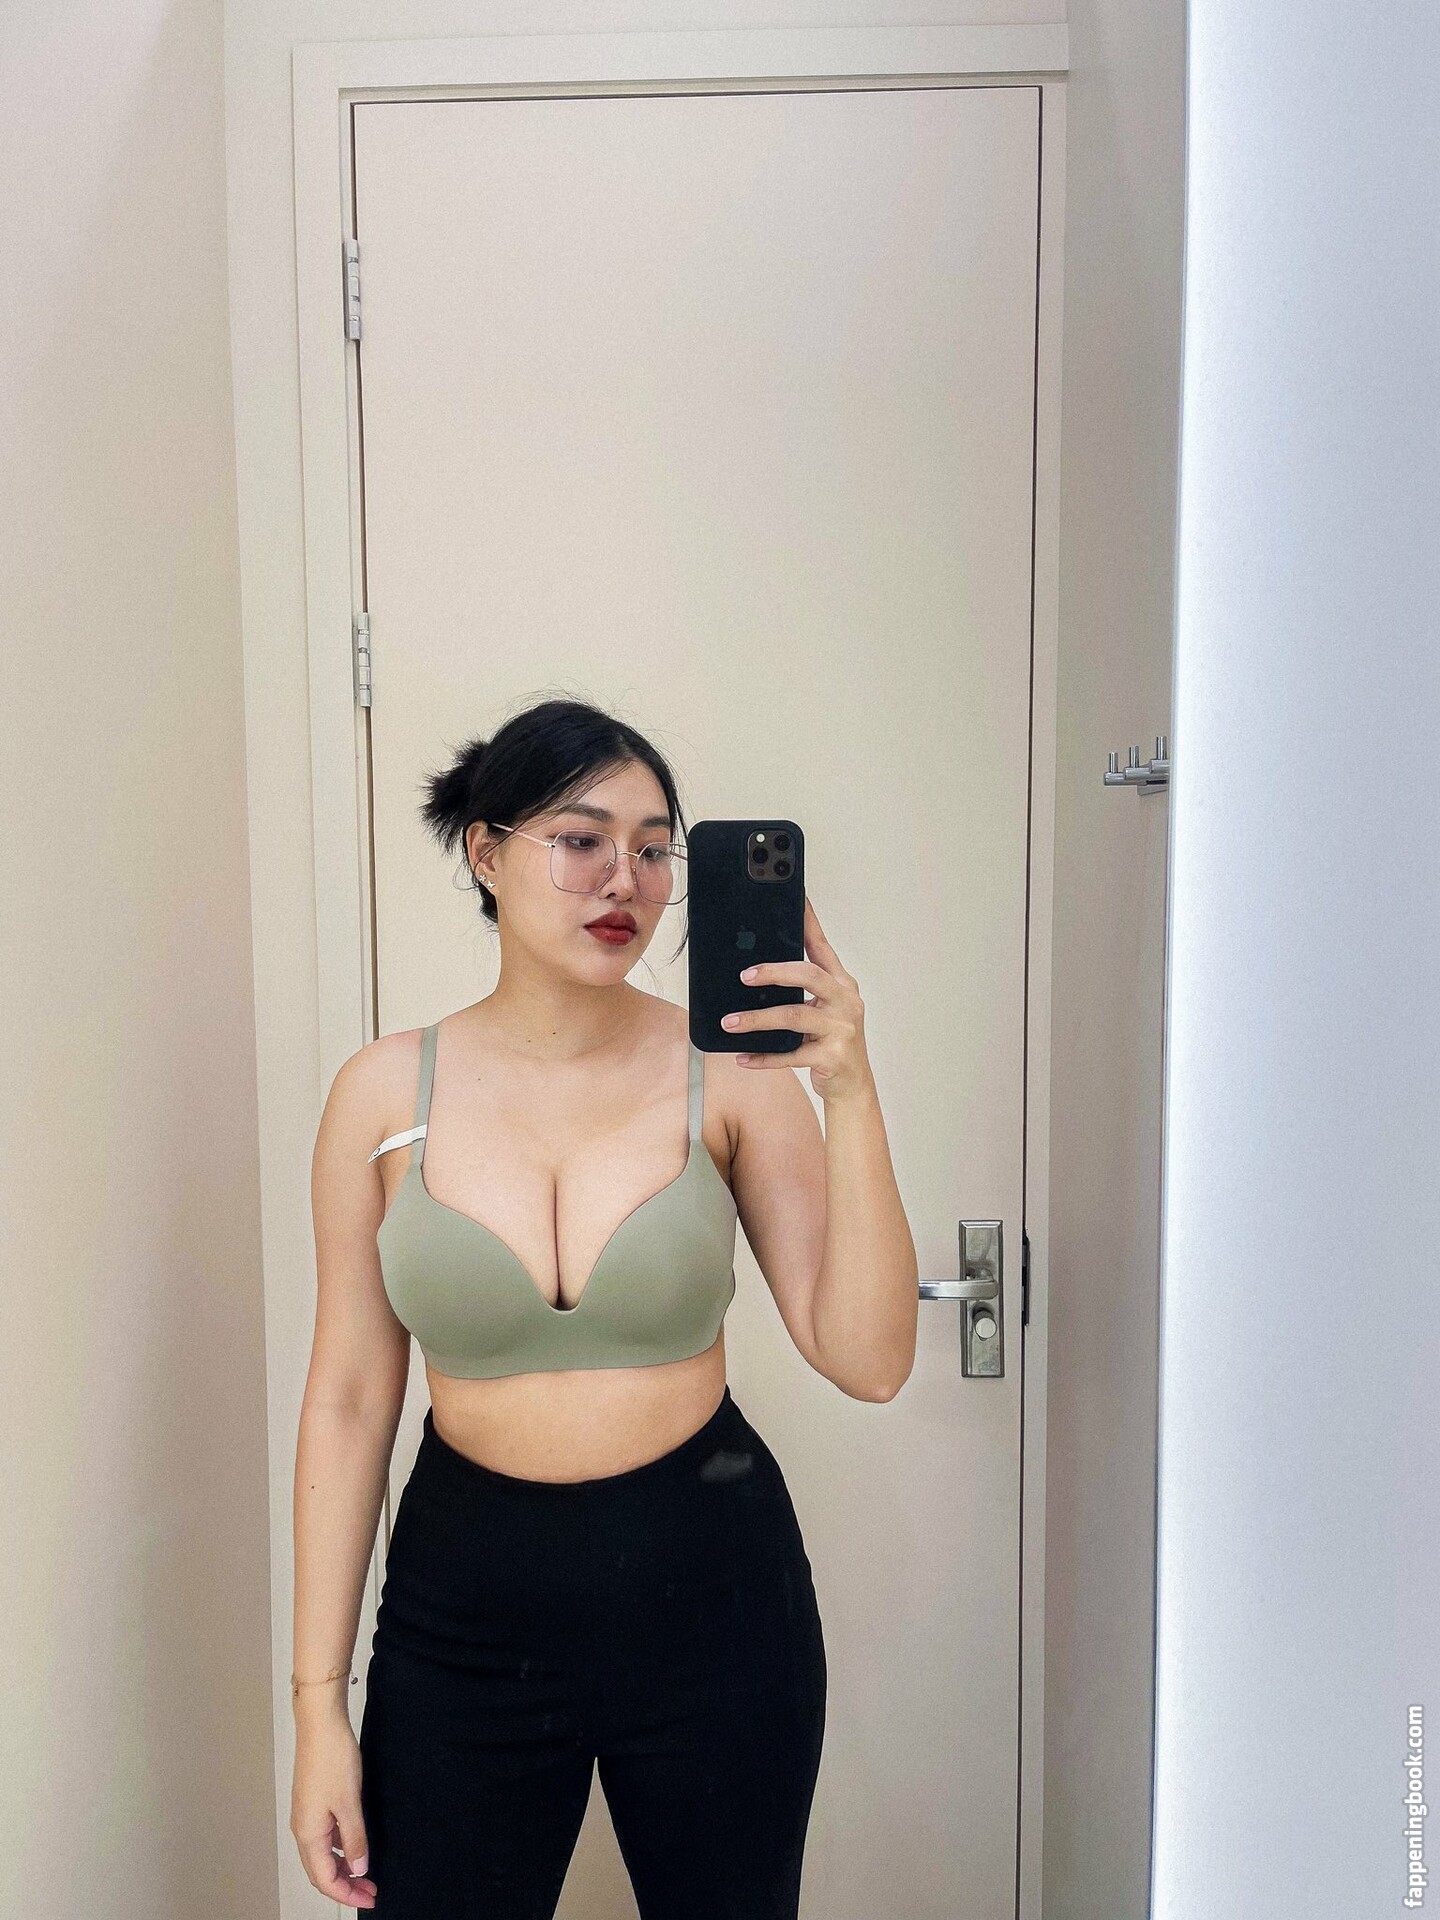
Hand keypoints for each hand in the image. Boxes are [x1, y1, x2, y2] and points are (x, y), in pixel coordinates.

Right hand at [291, 1712, 377, 1907]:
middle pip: (321, 1872)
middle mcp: (303, 1828)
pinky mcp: (312, 1802)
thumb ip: (355, 1838)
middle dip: (345, 1886)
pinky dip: (339, 1849)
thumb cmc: (331, 1757)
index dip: (347, 1894)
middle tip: (370, 1891)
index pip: (325, 1879)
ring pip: (322, 1855)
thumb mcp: (350, 1802)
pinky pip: (324, 1838)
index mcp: (309, 1834)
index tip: (369, 1899)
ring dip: (343, 1868)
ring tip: (365, 1874)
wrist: (321, 1723)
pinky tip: (354, 1845)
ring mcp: (306, 1815)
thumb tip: (359, 1868)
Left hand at [721, 894, 872, 1102]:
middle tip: (744, 975)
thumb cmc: (833, 1044)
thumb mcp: (823, 1010)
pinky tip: (742, 1057)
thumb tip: (755, 974)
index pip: (821, 946)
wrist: (854, 1086)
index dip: (808, 922)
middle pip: (809, 975)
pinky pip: (790, 1055)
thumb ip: (800, 991)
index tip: (795, 900)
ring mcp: (841, 1029)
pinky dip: (764, 1057)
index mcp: (841, 985)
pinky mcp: (831, 1057)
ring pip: (794, 1016)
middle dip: (774, 972)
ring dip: (757, 1019)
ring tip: (731, 1022)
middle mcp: (845, 1002)